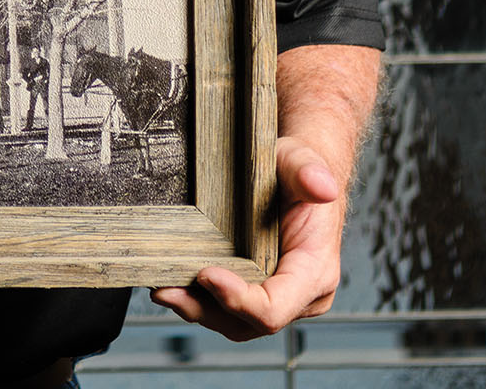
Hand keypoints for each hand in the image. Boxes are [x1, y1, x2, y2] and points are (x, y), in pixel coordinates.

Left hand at [148, 134, 348, 340]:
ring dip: (198, 311)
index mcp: (315, 272)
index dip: (238, 300)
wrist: (296, 174)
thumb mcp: (301, 162)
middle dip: (206, 310)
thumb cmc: (298, 169)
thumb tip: (321, 186)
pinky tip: (177, 286)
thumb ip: (308, 172)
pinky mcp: (260, 293)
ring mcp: (280, 298)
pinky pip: (230, 311)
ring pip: (236, 323)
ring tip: (163, 291)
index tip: (205, 274)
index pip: (275, 308)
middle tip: (167, 290)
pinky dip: (202, 302)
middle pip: (249, 323)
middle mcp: (301, 295)